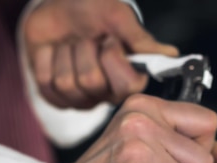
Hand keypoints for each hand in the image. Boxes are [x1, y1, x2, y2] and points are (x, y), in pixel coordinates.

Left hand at [23, 0, 178, 108]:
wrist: (58, 6)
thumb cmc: (92, 10)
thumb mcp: (118, 16)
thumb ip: (140, 39)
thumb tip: (170, 55)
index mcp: (128, 78)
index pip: (128, 86)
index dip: (114, 58)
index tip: (110, 39)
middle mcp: (106, 94)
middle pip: (91, 81)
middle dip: (85, 49)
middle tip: (88, 38)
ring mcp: (80, 99)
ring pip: (66, 83)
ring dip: (65, 53)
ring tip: (71, 44)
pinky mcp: (55, 97)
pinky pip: (46, 84)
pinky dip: (46, 59)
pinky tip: (54, 52)